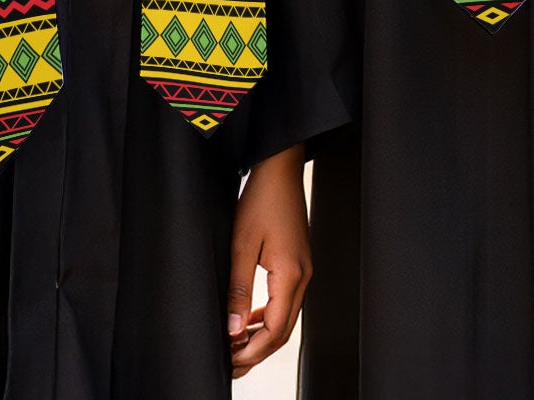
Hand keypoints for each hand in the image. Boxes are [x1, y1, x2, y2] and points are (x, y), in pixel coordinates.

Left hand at [227, 144, 311, 375]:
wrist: (281, 169)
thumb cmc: (262, 200)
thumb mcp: (241, 245)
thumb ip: (238, 290)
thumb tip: (233, 330)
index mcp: (291, 274)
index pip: (275, 330)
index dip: (252, 351)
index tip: (229, 361)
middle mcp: (303, 275)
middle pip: (284, 330)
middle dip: (257, 352)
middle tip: (230, 364)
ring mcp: (304, 269)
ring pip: (286, 318)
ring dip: (262, 337)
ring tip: (235, 347)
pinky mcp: (298, 264)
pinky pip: (286, 301)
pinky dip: (269, 318)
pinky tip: (249, 320)